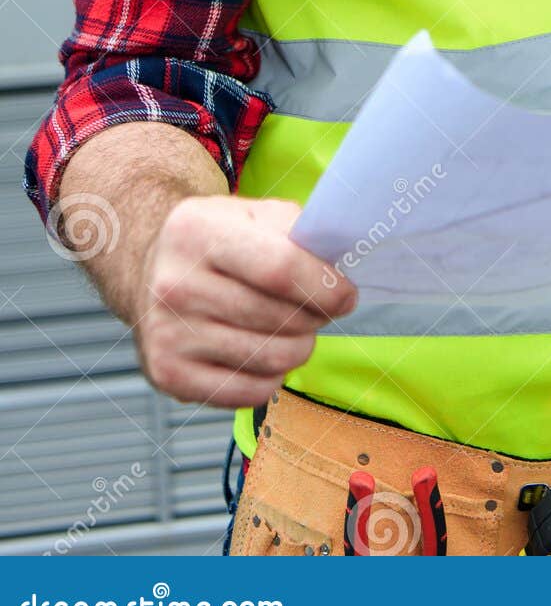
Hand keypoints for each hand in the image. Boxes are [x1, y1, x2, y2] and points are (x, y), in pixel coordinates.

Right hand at [135, 195, 355, 406]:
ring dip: (299, 347)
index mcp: (197, 232)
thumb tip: (337, 266)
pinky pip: (251, 391)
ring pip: (271, 359)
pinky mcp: (168, 375)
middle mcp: (175, 285)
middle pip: (279, 319)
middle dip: (316, 317)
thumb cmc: (215, 241)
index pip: (280, 268)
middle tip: (319, 309)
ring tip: (293, 329)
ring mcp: (168, 334)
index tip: (347, 294)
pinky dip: (273, 376)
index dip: (325, 287)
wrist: (149, 270)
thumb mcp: (250, 213)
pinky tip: (265, 351)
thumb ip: (296, 231)